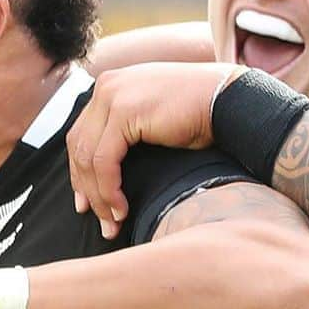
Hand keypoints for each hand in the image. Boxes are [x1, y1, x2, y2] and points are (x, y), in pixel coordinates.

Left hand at [67, 62, 240, 237]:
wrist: (229, 99)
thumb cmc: (202, 113)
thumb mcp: (155, 118)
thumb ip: (130, 130)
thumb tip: (112, 167)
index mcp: (111, 86)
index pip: (82, 134)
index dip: (81, 173)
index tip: (88, 203)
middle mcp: (105, 87)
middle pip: (79, 146)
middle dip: (86, 188)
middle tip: (98, 219)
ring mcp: (112, 96)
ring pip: (88, 157)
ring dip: (98, 196)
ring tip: (113, 222)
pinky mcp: (124, 112)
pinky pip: (104, 160)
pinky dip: (108, 189)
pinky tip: (121, 209)